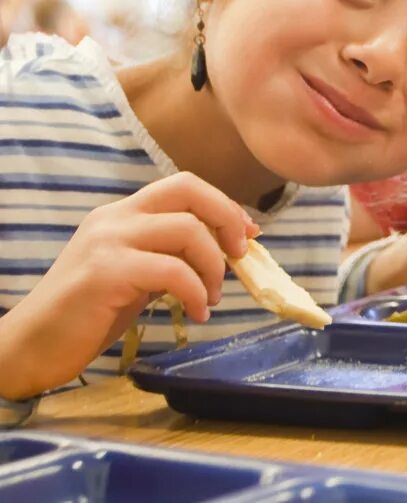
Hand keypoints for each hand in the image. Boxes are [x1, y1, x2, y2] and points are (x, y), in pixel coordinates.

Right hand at [0, 172, 257, 399]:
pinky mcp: (106, 272)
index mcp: (122, 213)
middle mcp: (114, 218)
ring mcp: (108, 242)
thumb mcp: (137, 274)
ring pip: (188, 231)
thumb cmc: (88, 314)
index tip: (247, 234)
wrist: (31, 348)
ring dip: (213, 267)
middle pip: (189, 191)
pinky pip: (173, 271)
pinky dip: (196, 292)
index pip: (184, 185)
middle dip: (227, 219)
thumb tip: (226, 247)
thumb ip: (171, 254)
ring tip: (210, 298)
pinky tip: (196, 314)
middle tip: (239, 256)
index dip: (224, 205)